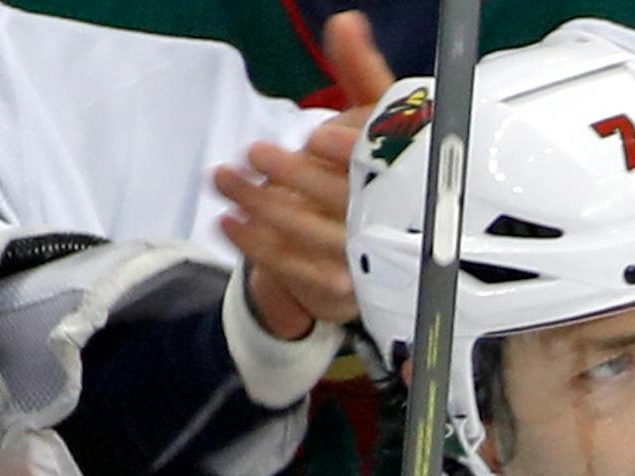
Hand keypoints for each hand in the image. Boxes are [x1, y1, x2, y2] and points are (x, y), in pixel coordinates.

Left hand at [215, 11, 395, 338]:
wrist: (366, 256)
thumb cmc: (369, 176)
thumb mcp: (370, 121)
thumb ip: (358, 73)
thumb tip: (346, 23)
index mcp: (410, 181)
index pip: (384, 168)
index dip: (351, 153)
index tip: (318, 138)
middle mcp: (394, 225)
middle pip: (343, 201)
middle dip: (294, 176)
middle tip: (256, 152)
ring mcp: (368, 263)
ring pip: (311, 234)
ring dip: (260, 204)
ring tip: (224, 178)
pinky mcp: (340, 290)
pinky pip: (293, 268)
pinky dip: (255, 244)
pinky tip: (229, 221)